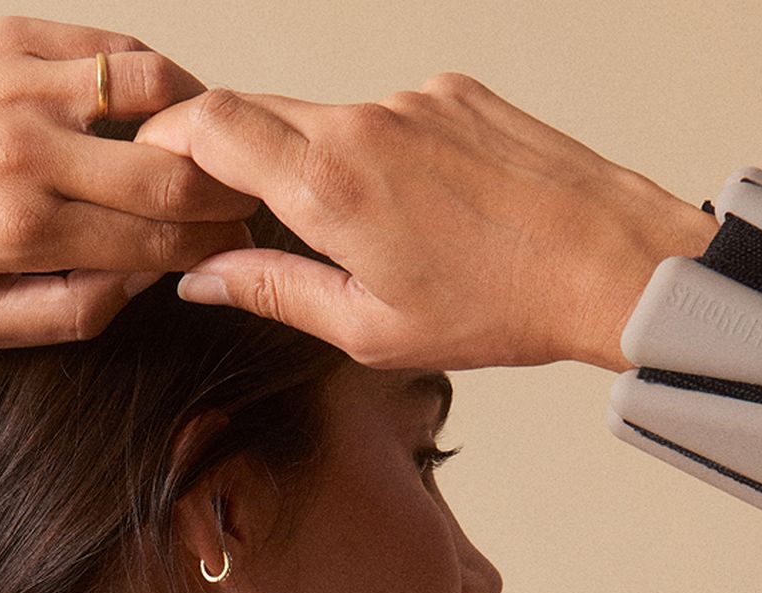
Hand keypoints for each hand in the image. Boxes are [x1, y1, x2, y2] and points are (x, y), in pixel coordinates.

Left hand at [0, 17, 257, 348]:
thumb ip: (66, 315)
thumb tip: (144, 282)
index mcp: (23, 229)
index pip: (158, 241)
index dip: (212, 247)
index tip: (234, 248)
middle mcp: (28, 149)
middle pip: (173, 171)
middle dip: (223, 192)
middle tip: (239, 203)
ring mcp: (22, 82)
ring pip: (156, 88)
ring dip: (198, 120)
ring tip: (205, 147)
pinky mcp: (14, 34)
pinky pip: (111, 48)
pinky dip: (151, 76)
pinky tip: (158, 104)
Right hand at [137, 72, 714, 372]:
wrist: (609, 260)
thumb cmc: (498, 308)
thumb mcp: (369, 329)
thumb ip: (275, 292)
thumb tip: (202, 276)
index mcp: (331, 184)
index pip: (211, 125)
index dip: (166, 140)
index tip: (153, 171)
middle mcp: (365, 122)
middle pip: (259, 113)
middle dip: (230, 159)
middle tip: (226, 216)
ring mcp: (413, 99)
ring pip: (328, 121)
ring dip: (318, 169)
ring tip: (361, 239)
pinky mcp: (455, 93)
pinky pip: (389, 120)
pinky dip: (380, 161)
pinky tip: (421, 217)